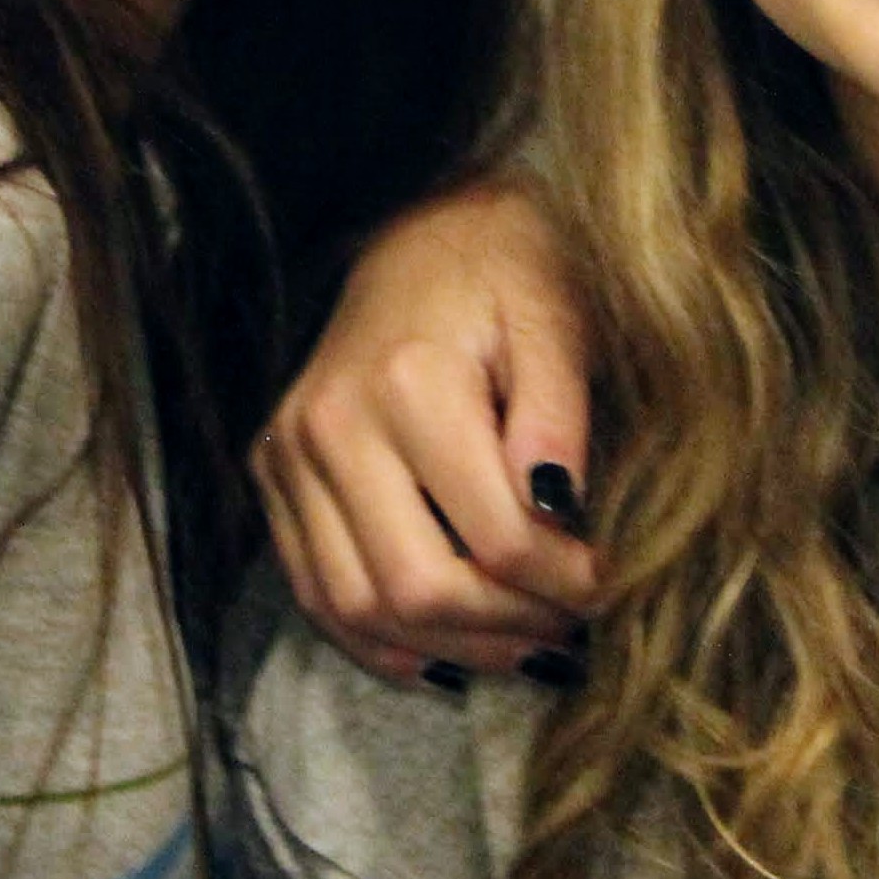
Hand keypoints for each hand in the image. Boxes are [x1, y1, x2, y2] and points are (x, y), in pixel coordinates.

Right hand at [252, 177, 602, 684]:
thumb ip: (560, 417)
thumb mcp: (556, 319)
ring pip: (359, 608)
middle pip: (417, 588)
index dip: (563, 583)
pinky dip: (381, 640)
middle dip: (507, 629)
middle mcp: (332, 424)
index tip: (607, 586)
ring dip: (449, 647)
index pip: (495, 537)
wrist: (421, 231)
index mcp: (410, 382)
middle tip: (569, 629)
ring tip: (521, 645)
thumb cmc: (506, 270)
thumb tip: (561, 518)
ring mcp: (288, 454)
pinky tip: (448, 646)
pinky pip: (314, 593)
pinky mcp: (271, 473)